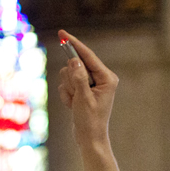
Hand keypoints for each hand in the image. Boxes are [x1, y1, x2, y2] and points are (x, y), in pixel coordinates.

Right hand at [56, 30, 118, 149]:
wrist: (89, 138)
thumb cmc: (90, 120)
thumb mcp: (83, 98)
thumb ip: (79, 77)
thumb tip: (74, 60)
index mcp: (107, 78)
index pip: (87, 55)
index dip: (73, 44)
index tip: (62, 33)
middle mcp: (101, 78)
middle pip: (75, 64)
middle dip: (70, 80)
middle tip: (77, 96)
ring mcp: (91, 83)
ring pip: (68, 74)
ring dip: (68, 89)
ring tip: (76, 103)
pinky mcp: (83, 88)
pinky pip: (66, 83)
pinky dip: (67, 95)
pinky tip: (74, 106)